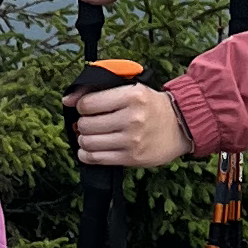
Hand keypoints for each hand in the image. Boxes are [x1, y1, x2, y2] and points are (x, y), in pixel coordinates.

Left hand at [72, 80, 189, 171]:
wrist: (180, 126)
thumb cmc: (151, 105)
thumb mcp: (131, 88)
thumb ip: (99, 90)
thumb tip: (67, 100)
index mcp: (131, 95)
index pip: (88, 103)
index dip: (82, 106)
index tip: (87, 108)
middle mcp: (132, 118)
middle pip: (86, 124)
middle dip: (83, 123)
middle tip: (91, 123)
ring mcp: (132, 140)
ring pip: (88, 142)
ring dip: (84, 139)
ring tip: (92, 135)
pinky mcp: (132, 158)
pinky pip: (97, 158)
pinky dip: (87, 154)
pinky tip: (91, 149)